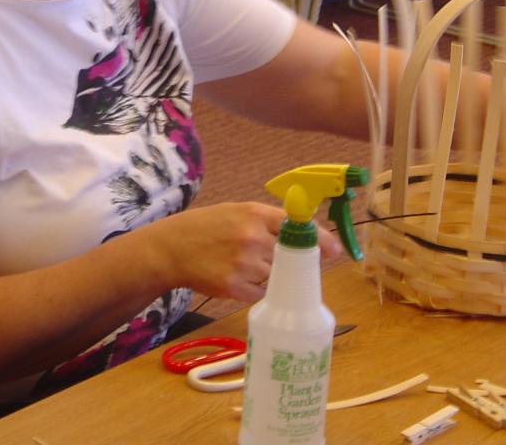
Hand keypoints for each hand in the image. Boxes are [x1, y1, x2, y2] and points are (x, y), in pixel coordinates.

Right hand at [149, 202, 342, 302]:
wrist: (171, 248)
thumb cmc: (206, 227)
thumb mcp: (236, 212)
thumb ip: (269, 221)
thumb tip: (305, 237)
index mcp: (254, 214)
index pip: (297, 227)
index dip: (319, 240)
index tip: (334, 251)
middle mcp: (251, 237)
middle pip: (290, 256)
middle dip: (289, 262)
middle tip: (282, 263)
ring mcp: (243, 264)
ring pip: (276, 276)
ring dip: (269, 276)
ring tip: (246, 266)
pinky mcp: (234, 287)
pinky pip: (261, 294)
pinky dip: (256, 290)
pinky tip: (239, 278)